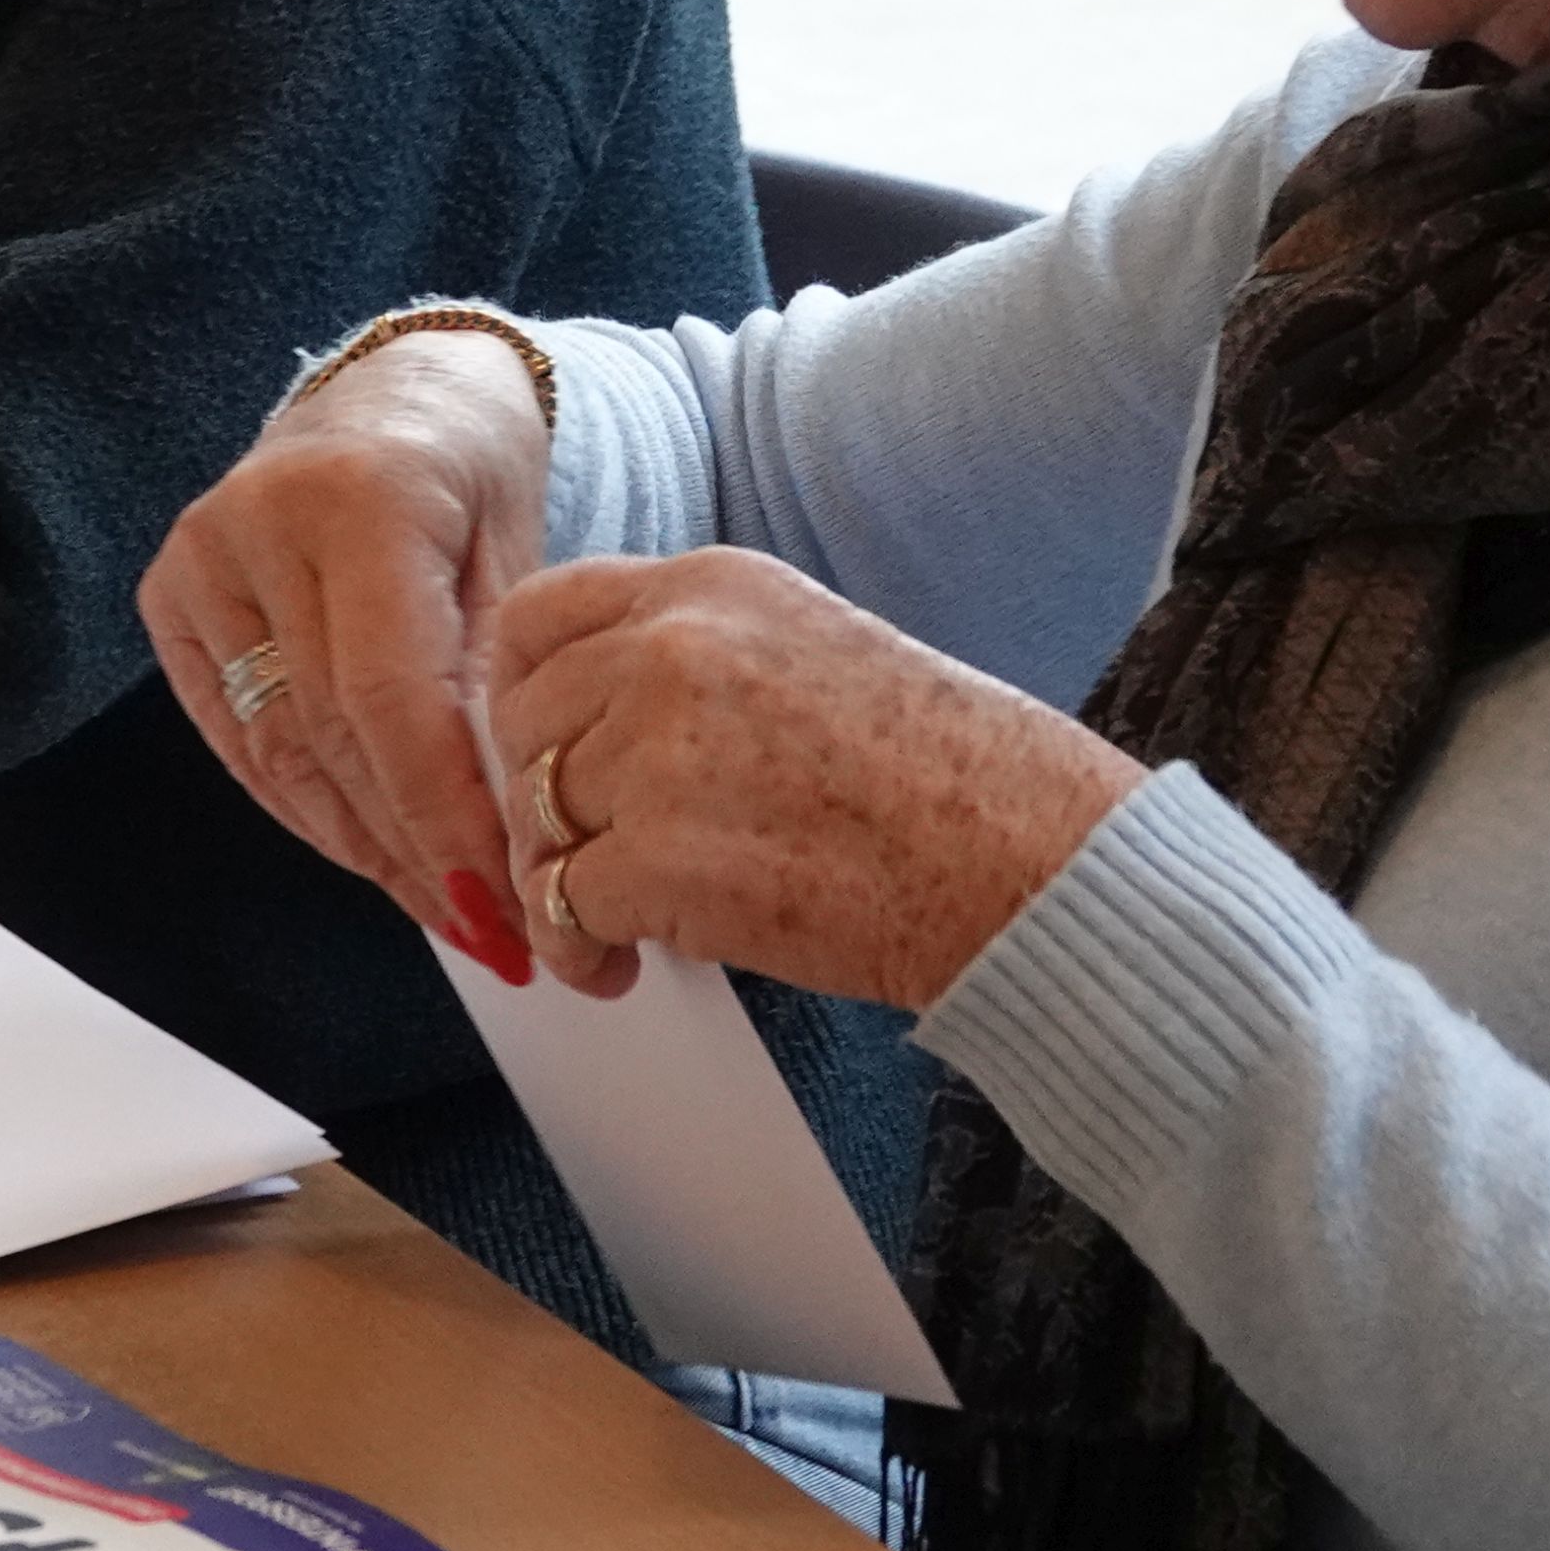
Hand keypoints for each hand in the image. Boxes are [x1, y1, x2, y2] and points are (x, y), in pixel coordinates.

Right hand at [137, 329, 552, 979]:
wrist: (394, 394)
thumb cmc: (472, 476)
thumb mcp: (518, 558)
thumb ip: (495, 684)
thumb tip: (503, 835)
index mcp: (361, 499)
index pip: (390, 697)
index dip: (441, 816)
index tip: (499, 903)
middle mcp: (258, 524)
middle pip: (330, 736)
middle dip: (413, 849)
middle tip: (490, 931)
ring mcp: (200, 561)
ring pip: (278, 754)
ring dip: (363, 848)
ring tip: (442, 911)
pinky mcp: (170, 598)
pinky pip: (239, 742)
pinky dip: (308, 809)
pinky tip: (372, 854)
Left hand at [493, 548, 1140, 1009]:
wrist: (1027, 860)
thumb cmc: (953, 774)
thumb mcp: (813, 647)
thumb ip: (702, 658)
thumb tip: (600, 719)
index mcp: (712, 585)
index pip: (540, 615)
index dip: (524, 695)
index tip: (542, 750)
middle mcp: (673, 648)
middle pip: (522, 720)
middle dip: (540, 799)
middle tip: (580, 854)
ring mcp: (659, 748)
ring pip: (538, 816)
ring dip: (561, 882)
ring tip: (611, 926)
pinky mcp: (660, 855)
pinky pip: (562, 902)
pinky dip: (577, 947)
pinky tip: (619, 965)